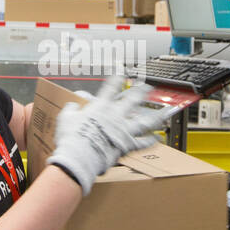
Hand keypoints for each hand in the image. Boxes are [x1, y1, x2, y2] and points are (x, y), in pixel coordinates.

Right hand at [46, 81, 164, 195]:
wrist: (79, 156)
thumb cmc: (72, 138)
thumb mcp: (66, 119)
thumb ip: (71, 110)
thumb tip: (72, 106)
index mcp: (101, 107)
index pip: (111, 88)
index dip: (117, 79)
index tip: (122, 73)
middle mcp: (115, 115)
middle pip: (132, 100)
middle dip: (141, 91)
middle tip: (147, 87)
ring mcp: (123, 129)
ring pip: (144, 120)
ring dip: (154, 115)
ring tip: (163, 112)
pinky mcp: (126, 144)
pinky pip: (142, 142)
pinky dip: (150, 140)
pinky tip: (157, 138)